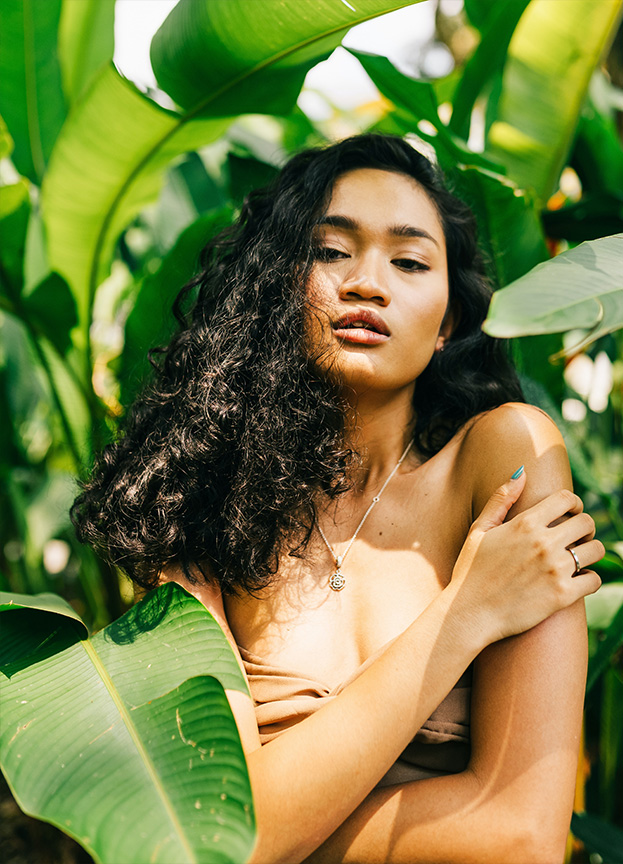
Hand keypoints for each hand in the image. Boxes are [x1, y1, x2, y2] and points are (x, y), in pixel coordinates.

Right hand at [450, 468, 603, 643]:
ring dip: (590, 553)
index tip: (570, 514)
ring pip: (596, 550)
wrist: (468, 614)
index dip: (574, 503)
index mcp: (524, 523)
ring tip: (578, 560)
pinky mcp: (562, 595)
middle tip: (577, 538)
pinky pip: (594, 580)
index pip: (566, 498)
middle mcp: (543, 543)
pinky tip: (577, 582)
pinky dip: (589, 580)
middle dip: (586, 528)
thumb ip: (500, 499)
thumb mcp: (479, 530)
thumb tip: (521, 472)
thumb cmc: (470, 571)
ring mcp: (554, 569)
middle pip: (587, 522)